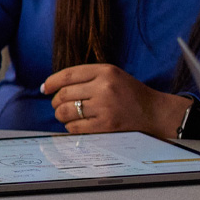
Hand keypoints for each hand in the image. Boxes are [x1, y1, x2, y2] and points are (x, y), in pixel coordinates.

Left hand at [41, 63, 186, 135]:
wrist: (154, 112)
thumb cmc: (129, 94)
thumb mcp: (112, 76)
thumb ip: (86, 77)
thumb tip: (50, 87)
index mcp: (106, 71)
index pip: (68, 75)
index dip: (51, 82)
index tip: (45, 88)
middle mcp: (104, 87)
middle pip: (64, 95)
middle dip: (55, 102)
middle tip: (57, 105)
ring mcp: (105, 107)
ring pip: (66, 112)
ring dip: (61, 115)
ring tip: (66, 115)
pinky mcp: (106, 126)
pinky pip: (75, 127)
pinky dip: (71, 127)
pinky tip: (77, 125)